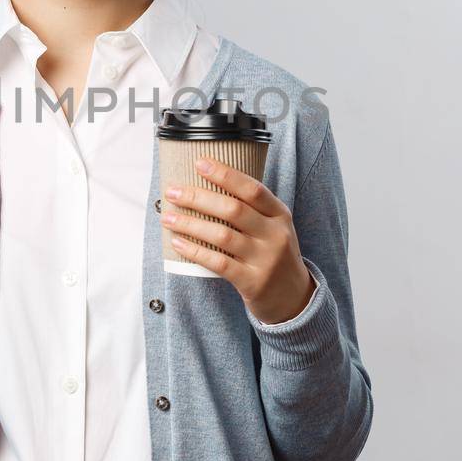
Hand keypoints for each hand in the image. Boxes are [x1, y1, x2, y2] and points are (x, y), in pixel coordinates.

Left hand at [161, 157, 315, 324]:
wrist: (293, 297)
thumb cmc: (273, 254)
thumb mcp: (273, 227)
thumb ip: (249, 209)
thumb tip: (204, 186)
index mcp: (280, 214)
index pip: (252, 188)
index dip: (225, 174)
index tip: (199, 163)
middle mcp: (275, 235)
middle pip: (233, 209)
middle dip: (198, 197)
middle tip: (172, 191)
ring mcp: (265, 260)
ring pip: (223, 236)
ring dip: (191, 224)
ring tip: (168, 217)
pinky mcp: (253, 282)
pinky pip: (219, 263)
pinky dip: (195, 251)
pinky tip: (178, 243)